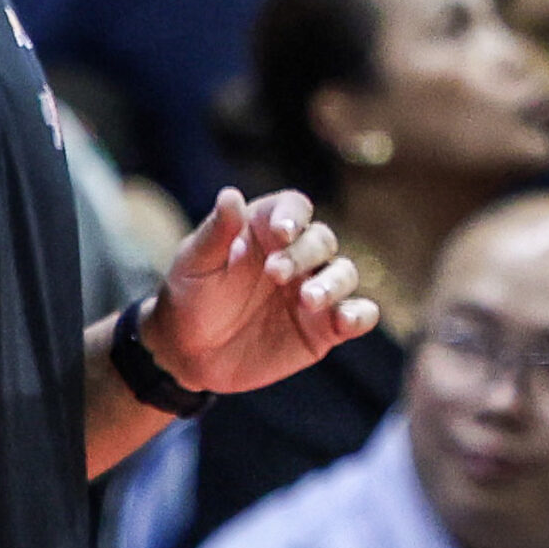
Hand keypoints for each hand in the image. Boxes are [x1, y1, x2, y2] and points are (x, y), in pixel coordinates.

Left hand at [141, 188, 376, 395]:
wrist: (189, 352)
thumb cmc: (191, 296)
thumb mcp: (194, 263)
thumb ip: (216, 233)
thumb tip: (230, 195)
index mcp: (267, 229)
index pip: (294, 208)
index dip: (293, 216)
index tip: (281, 232)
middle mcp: (297, 254)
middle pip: (321, 240)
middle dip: (304, 254)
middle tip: (275, 274)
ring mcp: (314, 290)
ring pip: (344, 273)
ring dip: (333, 283)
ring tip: (308, 300)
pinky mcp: (325, 327)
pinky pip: (358, 314)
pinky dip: (359, 315)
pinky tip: (343, 321)